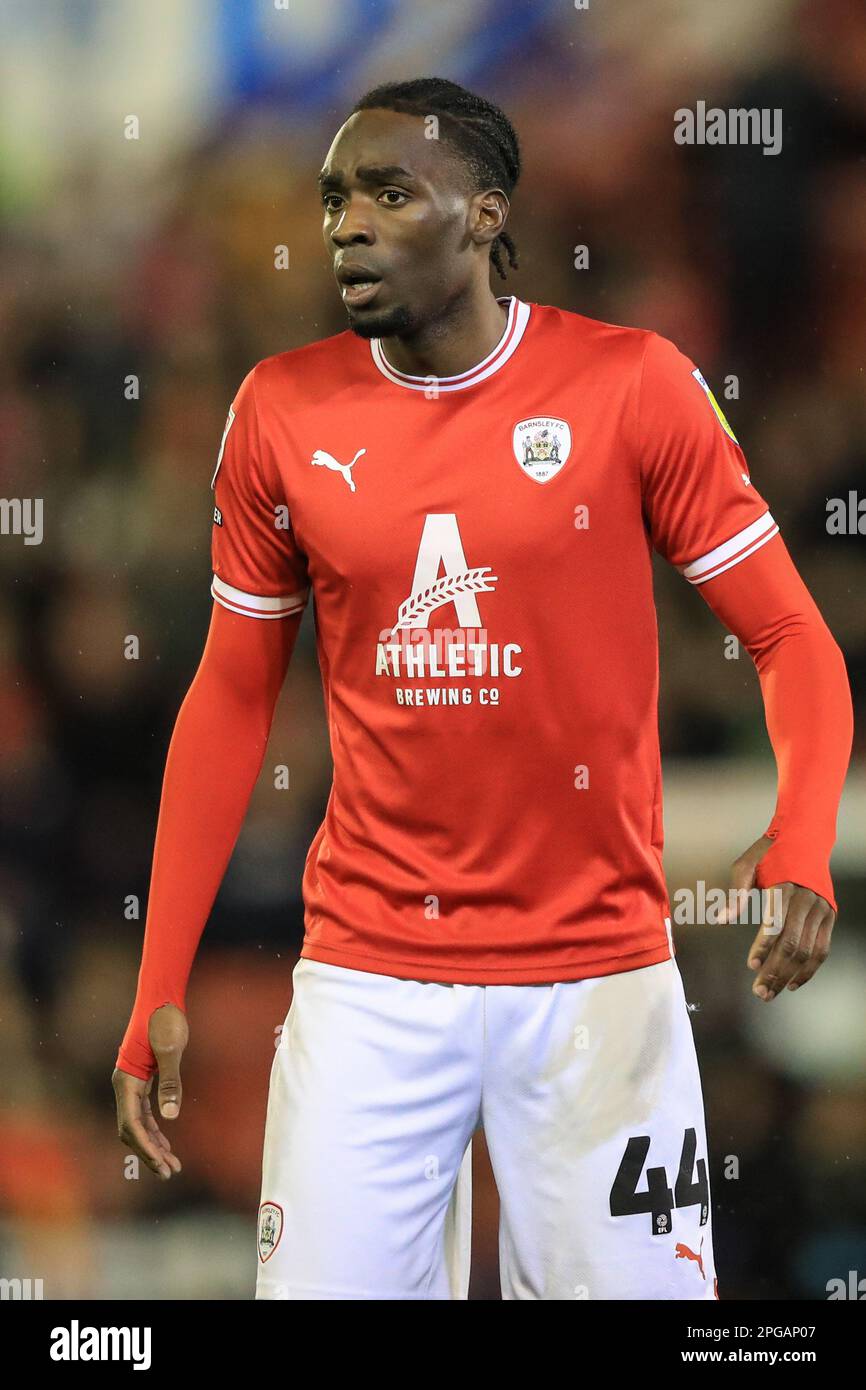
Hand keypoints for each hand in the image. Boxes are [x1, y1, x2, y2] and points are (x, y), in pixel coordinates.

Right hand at [112, 1003, 188, 1179]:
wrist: (161, 997)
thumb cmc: (165, 1019)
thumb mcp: (172, 1049)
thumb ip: (170, 1082)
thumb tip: (170, 1117)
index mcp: (127, 1080)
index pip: (132, 1124)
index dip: (146, 1147)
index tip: (162, 1165)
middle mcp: (124, 1085)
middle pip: (132, 1129)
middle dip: (149, 1152)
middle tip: (170, 1172)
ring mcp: (131, 1083)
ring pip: (138, 1123)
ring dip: (153, 1144)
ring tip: (171, 1165)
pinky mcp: (142, 1080)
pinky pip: (144, 1112)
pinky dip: (155, 1129)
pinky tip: (166, 1142)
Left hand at [728, 836, 834, 1001]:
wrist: (805, 838)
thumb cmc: (770, 853)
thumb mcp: (747, 865)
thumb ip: (736, 893)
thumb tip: (721, 919)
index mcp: (786, 886)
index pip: (777, 924)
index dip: (764, 948)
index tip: (750, 965)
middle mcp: (807, 900)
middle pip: (794, 944)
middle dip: (775, 971)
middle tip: (759, 992)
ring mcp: (821, 909)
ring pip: (808, 951)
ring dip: (790, 975)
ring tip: (771, 992)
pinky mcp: (829, 916)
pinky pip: (822, 949)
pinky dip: (809, 969)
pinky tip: (792, 983)